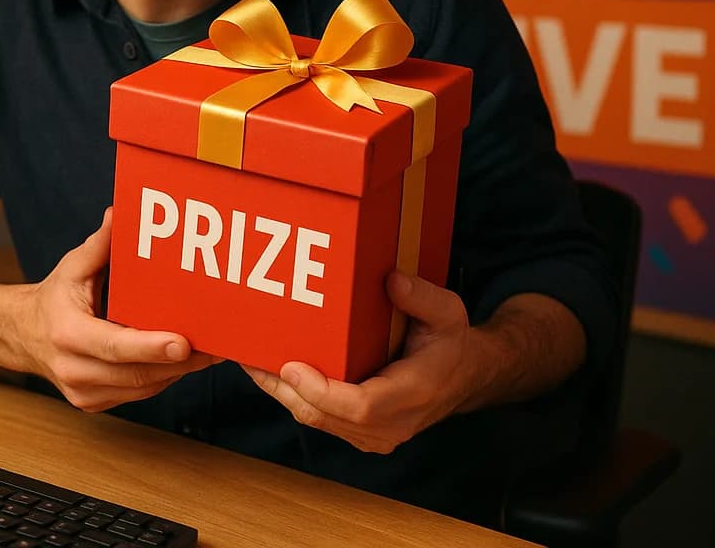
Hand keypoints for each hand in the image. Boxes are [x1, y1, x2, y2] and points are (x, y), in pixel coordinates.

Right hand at [20, 208, 218, 412]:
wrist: (22, 335)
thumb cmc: (54, 298)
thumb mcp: (72, 267)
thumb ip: (100, 244)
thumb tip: (119, 213)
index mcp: (67, 333)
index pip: (114, 345)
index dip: (150, 347)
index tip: (183, 343)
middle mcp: (73, 368)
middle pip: (136, 373)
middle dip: (179, 363)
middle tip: (215, 346)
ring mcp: (82, 392)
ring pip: (141, 388)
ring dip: (176, 373)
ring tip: (208, 353)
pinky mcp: (92, 403)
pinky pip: (136, 394)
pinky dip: (161, 379)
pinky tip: (181, 362)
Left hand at [242, 270, 479, 453]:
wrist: (463, 377)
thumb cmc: (450, 343)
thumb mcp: (448, 313)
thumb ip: (422, 297)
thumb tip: (391, 280)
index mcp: (414, 392)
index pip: (361, 407)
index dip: (322, 391)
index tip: (291, 368)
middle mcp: (393, 423)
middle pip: (328, 416)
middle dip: (285, 390)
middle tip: (252, 359)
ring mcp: (376, 435)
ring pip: (318, 421)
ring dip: (282, 394)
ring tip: (251, 362)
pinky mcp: (362, 433)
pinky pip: (321, 419)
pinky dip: (294, 397)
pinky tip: (272, 373)